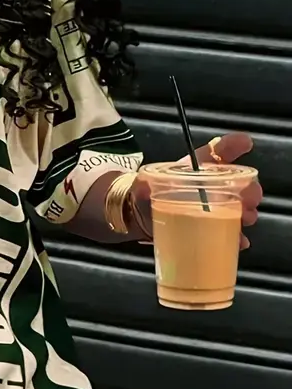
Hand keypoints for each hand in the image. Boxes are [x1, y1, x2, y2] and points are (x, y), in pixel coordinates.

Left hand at [131, 132, 262, 248]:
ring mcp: (212, 209)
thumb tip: (142, 186)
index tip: (246, 149)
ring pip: (238, 209)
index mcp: (196, 170)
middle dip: (249, 192)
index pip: (217, 154)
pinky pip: (228, 232)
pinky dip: (236, 238)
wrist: (139, 216)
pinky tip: (240, 241)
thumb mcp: (144, 184)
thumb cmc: (147, 193)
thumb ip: (143, 184)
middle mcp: (210, 188)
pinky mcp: (208, 229)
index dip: (232, 147)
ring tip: (246, 219)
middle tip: (249, 201)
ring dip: (246, 214)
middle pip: (238, 186)